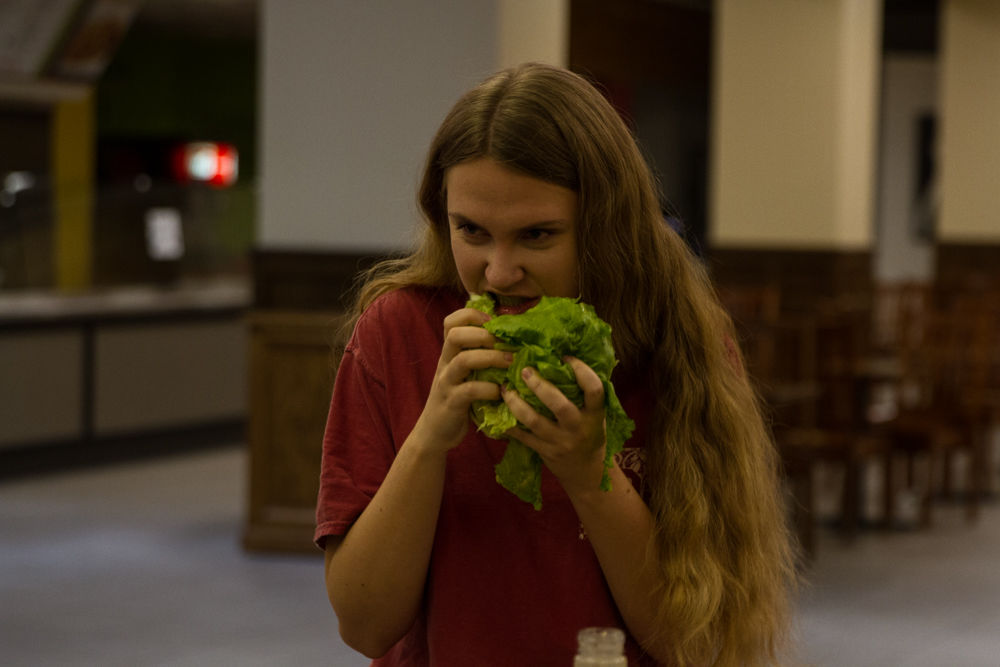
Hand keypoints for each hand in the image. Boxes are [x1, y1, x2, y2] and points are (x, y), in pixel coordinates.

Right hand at [411, 307, 510, 453]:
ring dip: (491, 357)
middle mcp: (445, 364)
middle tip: (506, 342)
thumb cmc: (457, 400)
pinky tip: (500, 392)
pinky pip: (469, 390)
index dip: (472, 315)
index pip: (451, 321)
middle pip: (455, 335)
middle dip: (483, 334)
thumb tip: (511, 341)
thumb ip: (479, 357)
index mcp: (449, 353)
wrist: (434, 433)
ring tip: (510, 361)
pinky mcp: (452, 403)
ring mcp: (446, 383)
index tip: (494, 322)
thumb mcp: (464, 374)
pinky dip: (489, 389)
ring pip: (463, 360)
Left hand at [502, 356, 608, 496]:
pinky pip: (522, 436)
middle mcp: (578, 427)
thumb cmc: (591, 434)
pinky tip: (496, 410)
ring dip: (516, 403)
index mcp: (595, 414)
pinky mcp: (544, 451)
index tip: (565, 357)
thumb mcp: (596, 415)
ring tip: (505, 388)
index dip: (581, 370)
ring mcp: (559, 441)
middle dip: (540, 385)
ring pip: (534, 420)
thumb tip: (565, 358)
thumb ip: (585, 394)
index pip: (594, 389)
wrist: (587, 473)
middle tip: (525, 370)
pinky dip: (508, 423)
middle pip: (559, 405)